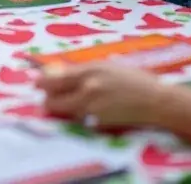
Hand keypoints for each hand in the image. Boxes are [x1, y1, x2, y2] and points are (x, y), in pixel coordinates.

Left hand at [39, 62, 161, 126]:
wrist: (155, 101)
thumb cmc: (132, 80)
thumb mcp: (105, 67)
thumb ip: (82, 71)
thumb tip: (58, 73)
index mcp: (89, 71)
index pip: (55, 79)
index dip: (42, 82)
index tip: (36, 83)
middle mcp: (88, 89)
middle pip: (54, 100)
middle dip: (48, 99)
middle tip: (48, 97)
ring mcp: (93, 109)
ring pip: (66, 112)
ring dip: (63, 108)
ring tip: (71, 102)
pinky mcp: (99, 124)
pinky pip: (80, 121)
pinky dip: (78, 116)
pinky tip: (87, 110)